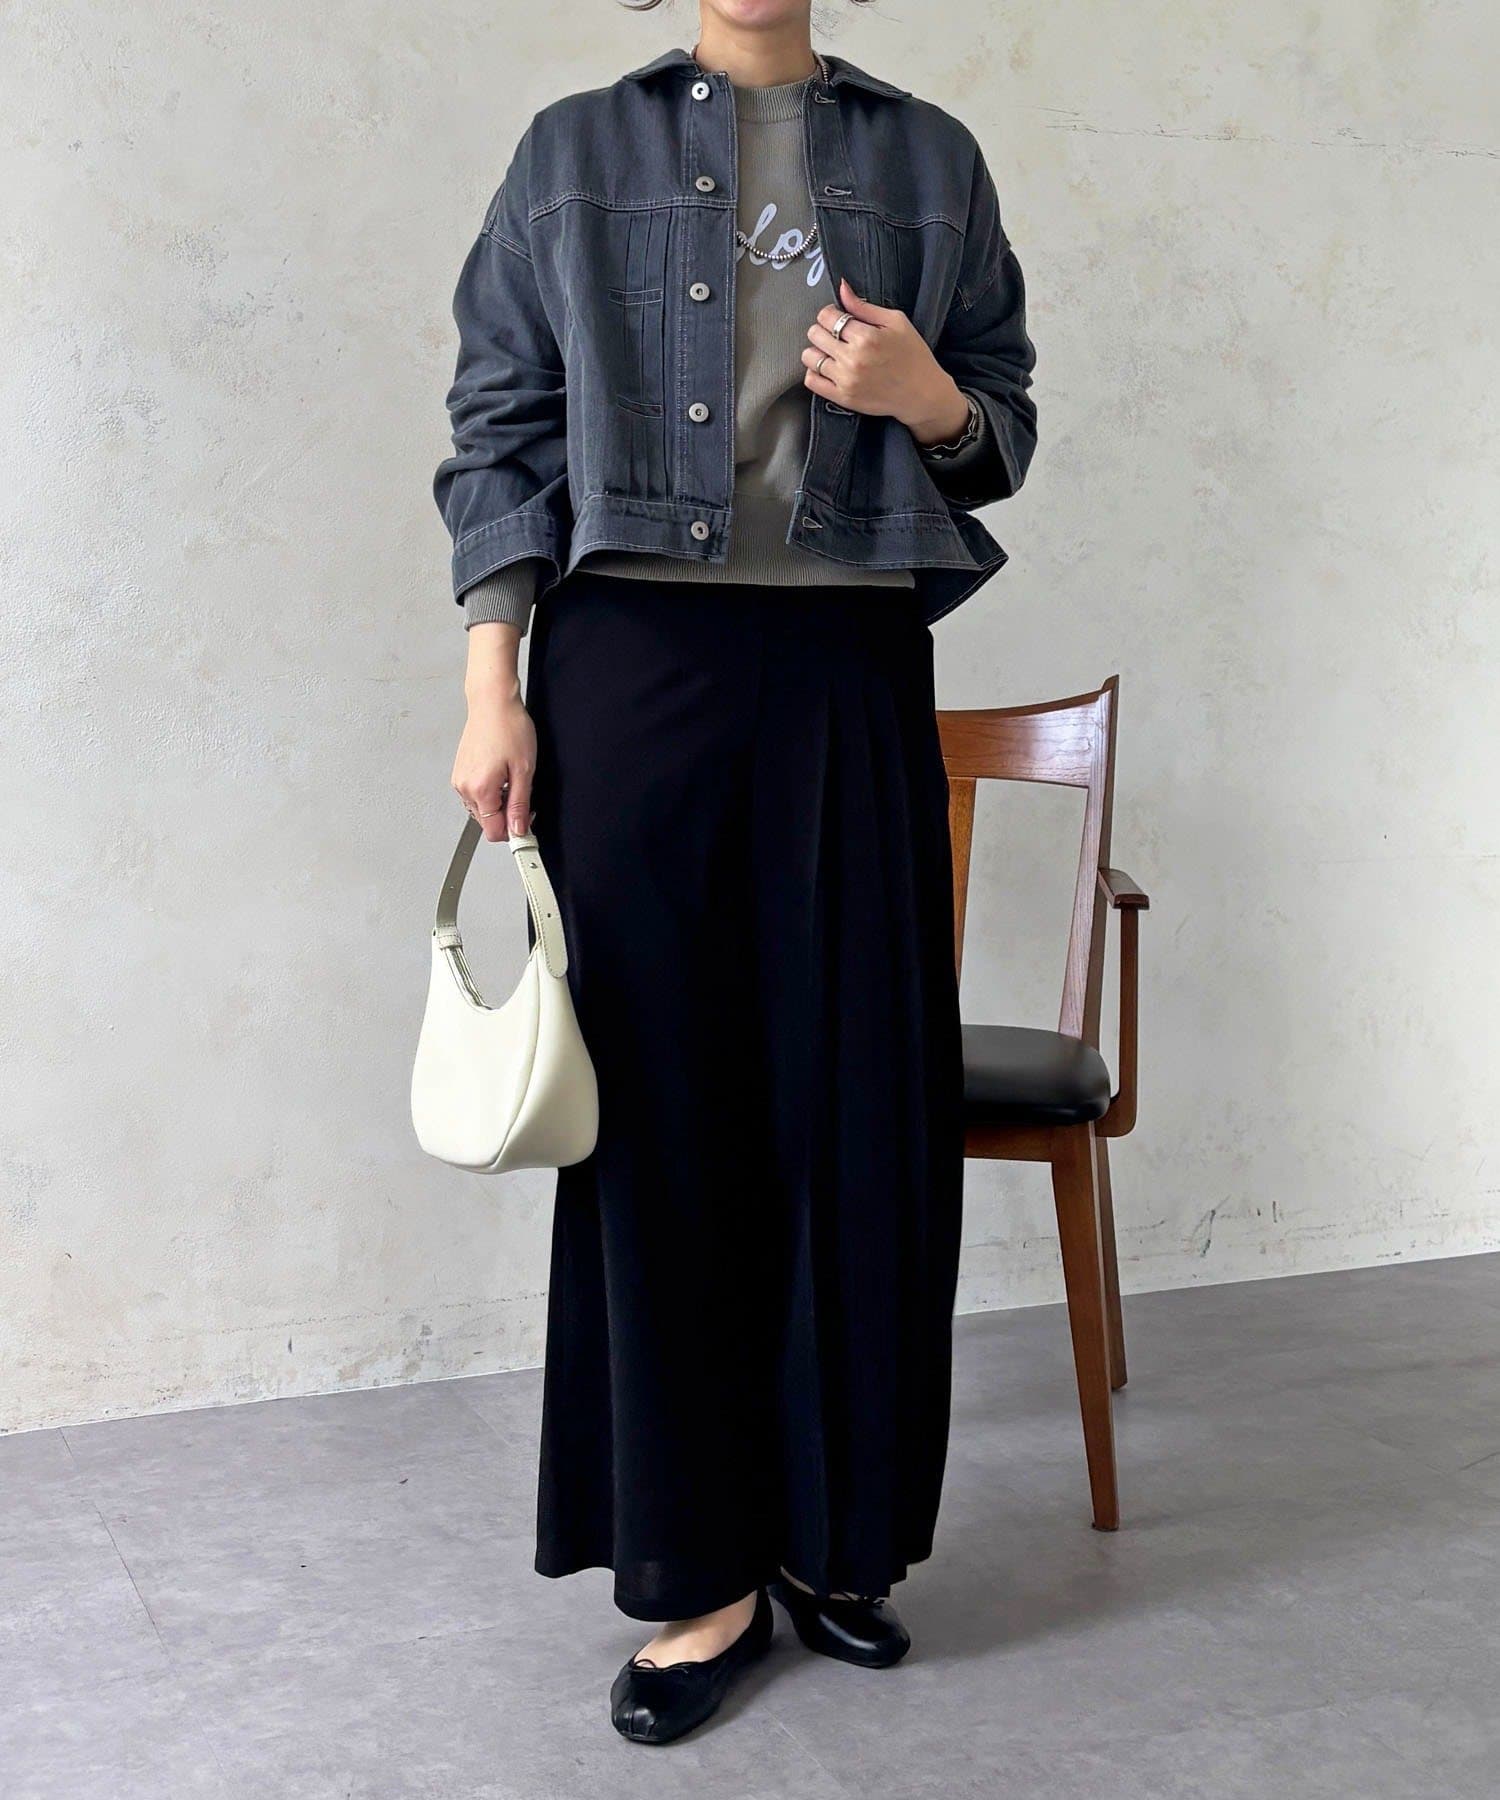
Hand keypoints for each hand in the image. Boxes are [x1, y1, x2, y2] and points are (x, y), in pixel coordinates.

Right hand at [453, 624, 534, 841]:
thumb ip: (520, 804)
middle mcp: (465, 787)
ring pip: (482, 808)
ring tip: (512, 778)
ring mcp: (460, 780)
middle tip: (525, 794)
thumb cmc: (509, 727)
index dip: (514, 832)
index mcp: (480, 789)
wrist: (492, 702)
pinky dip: (491, 791)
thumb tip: (519, 830)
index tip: (528, 828)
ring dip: (499, 803)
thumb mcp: (524, 769)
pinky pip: (476, 794)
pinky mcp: (460, 772)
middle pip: (487, 822)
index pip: (494, 831)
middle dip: (508, 815)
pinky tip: (501, 773)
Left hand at [803, 277, 970, 446]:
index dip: (830, 313)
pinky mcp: (842, 397)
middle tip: (836, 334)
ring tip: (831, 352)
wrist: (922, 393)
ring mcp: (845, 380)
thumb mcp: (896, 322)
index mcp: (866, 337)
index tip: (838, 317)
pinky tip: (827, 368)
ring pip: (809, 357)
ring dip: (817, 350)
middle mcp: (852, 359)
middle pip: (815, 334)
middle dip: (822, 330)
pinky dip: (814, 372)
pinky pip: (811, 381)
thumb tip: (842, 288)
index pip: (827, 316)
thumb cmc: (913, 356)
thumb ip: (865, 306)